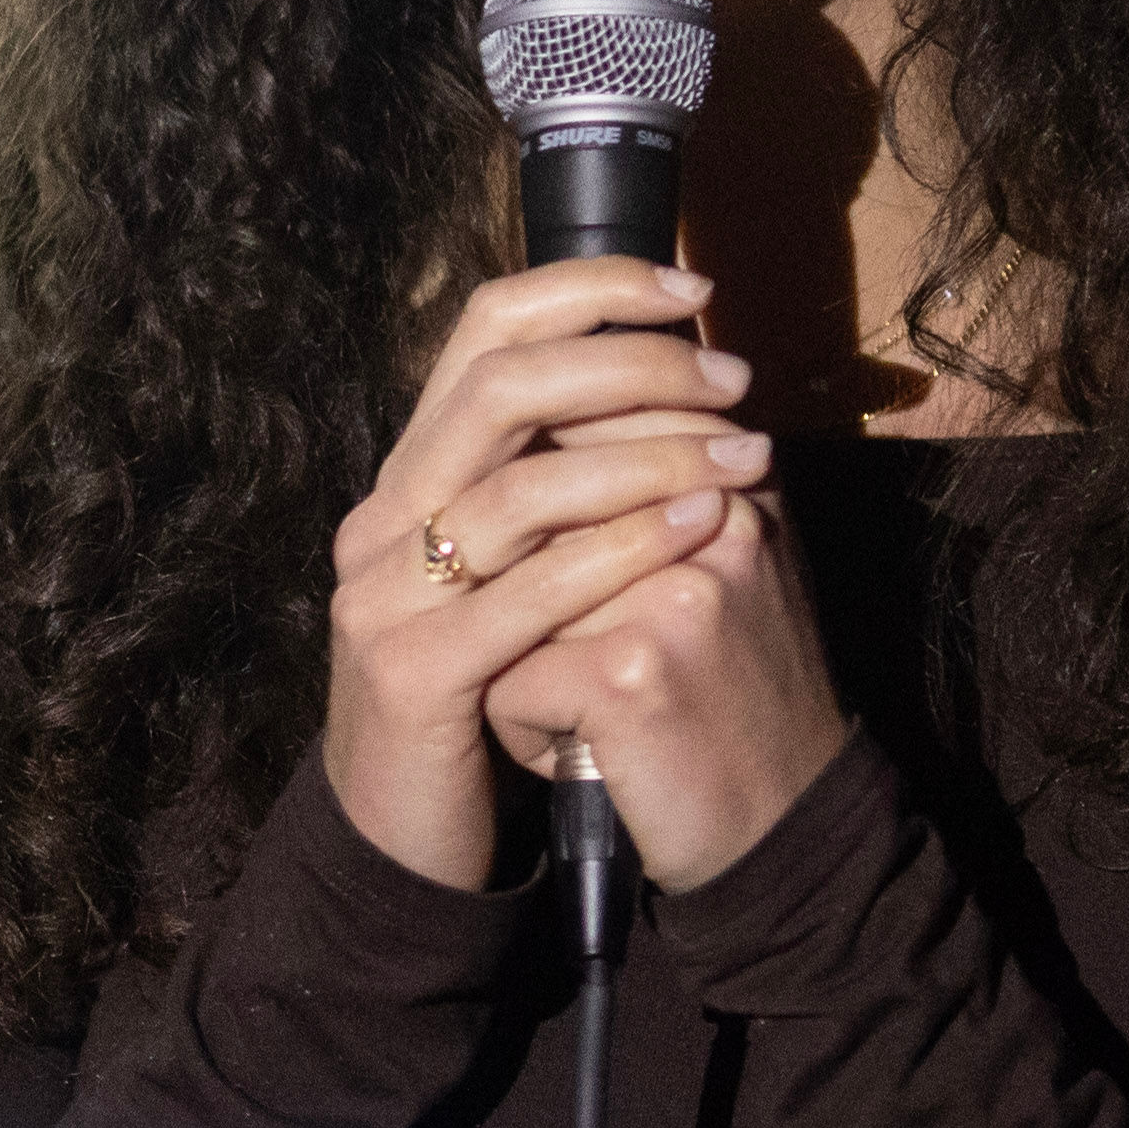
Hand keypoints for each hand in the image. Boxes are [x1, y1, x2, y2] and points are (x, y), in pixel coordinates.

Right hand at [322, 259, 776, 888]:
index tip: (690, 293)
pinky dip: (622, 552)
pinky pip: (525, 594)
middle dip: (631, 369)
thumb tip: (683, 380)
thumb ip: (563, 484)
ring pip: (520, 488)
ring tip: (746, 459)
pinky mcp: (411, 673)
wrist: (409, 836)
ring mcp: (383, 595)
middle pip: (499, 389)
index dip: (588, 291)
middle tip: (734, 382)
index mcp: (411, 475)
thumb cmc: (491, 691)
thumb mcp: (517, 571)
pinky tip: (703, 533)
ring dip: (649, 461)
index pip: (482, 331)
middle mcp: (382, 518)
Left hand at [480, 441, 852, 890]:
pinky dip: (526, 731)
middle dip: (535, 601)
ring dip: (526, 665)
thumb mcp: (722, 576)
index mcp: (738, 484)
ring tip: (597, 710)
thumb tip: (542, 420)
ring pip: (508, 599)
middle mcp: (717, 518)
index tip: (608, 608)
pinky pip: (507, 680)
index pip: (590, 433)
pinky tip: (594, 755)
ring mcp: (672, 591)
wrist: (787, 835)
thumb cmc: (735, 702)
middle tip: (610, 670)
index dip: (554, 526)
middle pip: (536, 520)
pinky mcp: (631, 669)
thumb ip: (654, 495)